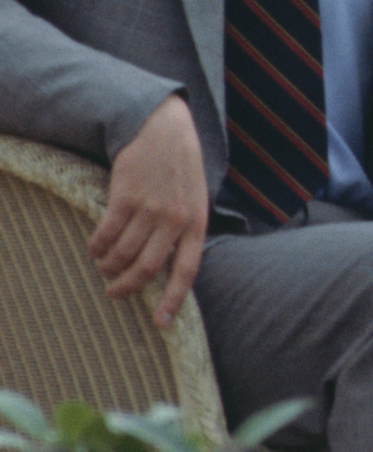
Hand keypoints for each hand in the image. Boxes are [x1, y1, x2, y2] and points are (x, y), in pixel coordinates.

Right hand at [87, 94, 207, 327]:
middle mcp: (175, 218)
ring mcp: (150, 208)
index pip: (187, 269)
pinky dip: (96, 247)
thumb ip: (186, 228)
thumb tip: (172, 267)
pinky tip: (95, 246)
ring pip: (122, 255)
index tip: (161, 324)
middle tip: (114, 292)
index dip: (173, 299)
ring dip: (109, 267)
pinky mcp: (125, 197)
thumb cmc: (181, 166)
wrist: (164, 128)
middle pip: (147, 269)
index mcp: (197, 220)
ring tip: (105, 265)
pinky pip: (105, 235)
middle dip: (127, 287)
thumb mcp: (196, 196)